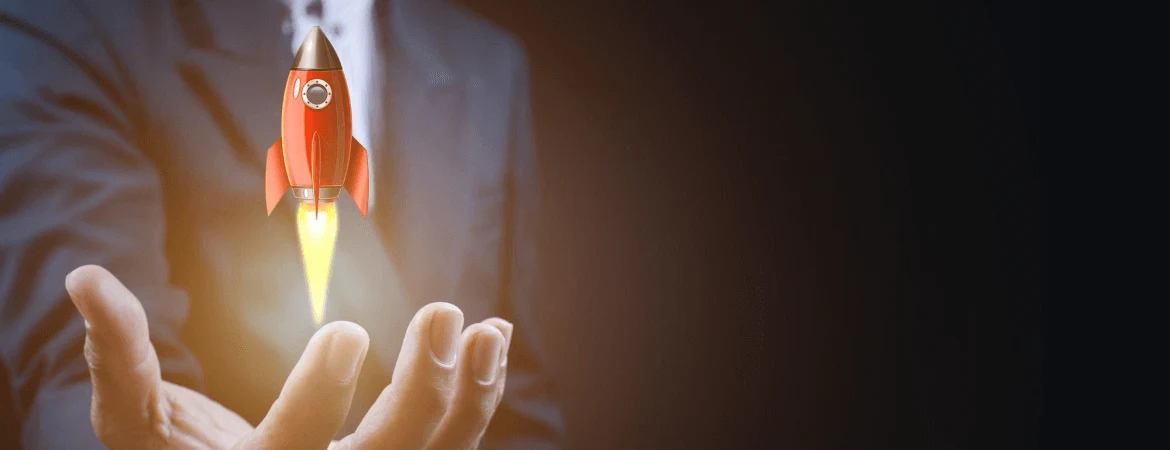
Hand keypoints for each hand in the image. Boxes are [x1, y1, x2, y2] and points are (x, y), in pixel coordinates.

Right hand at [66, 265, 511, 448]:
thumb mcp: (141, 425)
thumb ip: (119, 361)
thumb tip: (86, 279)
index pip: (293, 449)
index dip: (321, 397)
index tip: (349, 329)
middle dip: (422, 391)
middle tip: (442, 312)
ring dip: (473, 394)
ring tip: (490, 330)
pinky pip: (454, 445)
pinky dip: (478, 396)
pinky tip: (492, 342)